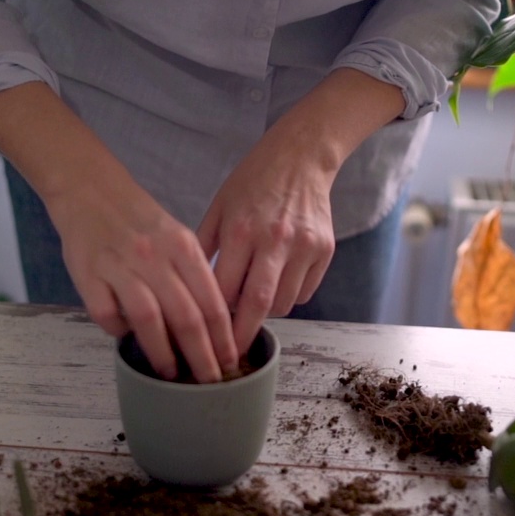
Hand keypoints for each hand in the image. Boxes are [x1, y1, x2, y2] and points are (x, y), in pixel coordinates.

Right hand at [0, 82, 237, 382]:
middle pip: (186, 316)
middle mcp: (155, 257)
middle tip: (209, 381)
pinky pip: (106, 314)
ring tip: (171, 373)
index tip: (230, 363)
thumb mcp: (178, 237)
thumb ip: (194, 277)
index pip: (211, 302)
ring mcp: (120, 266)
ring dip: (163, 352)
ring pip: (148, 319)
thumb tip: (213, 326)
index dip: (223, 338)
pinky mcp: (88, 274)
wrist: (90, 190)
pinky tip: (127, 340)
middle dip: (201, 355)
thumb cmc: (141, 220)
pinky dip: (119, 331)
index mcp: (183, 247)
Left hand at [197, 68, 404, 352]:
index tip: (203, 334)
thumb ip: (204, 247)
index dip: (213, 317)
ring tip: (251, 307)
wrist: (301, 157)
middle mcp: (276, 239)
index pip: (225, 289)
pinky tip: (276, 282)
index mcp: (242, 229)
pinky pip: (305, 292)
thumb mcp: (219, 207)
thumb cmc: (253, 182)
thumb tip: (189, 290)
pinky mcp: (324, 250)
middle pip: (259, 304)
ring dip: (265, 314)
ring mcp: (305, 246)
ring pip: (285, 303)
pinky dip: (289, 297)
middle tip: (228, 358)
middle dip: (241, 335)